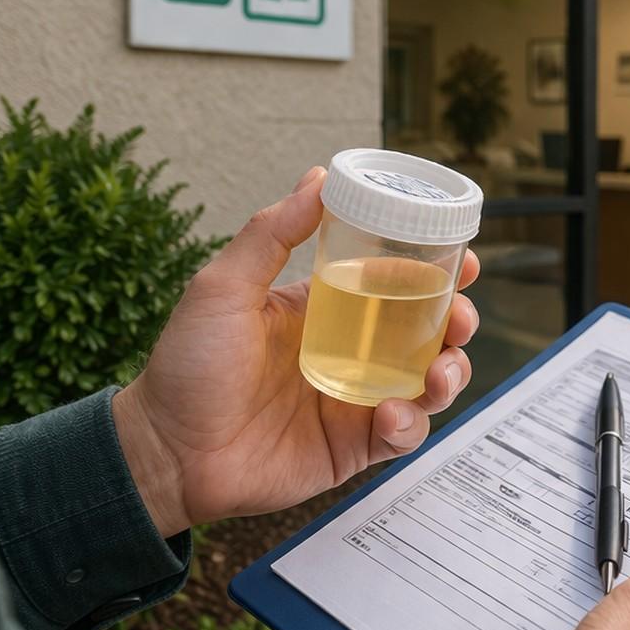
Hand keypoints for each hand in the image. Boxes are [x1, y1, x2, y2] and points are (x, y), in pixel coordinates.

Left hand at [111, 167, 481, 537]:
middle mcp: (351, 353)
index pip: (397, 284)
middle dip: (459, 324)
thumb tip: (318, 177)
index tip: (463, 261)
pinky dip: (410, 425)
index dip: (438, 272)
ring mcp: (357, 401)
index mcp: (327, 310)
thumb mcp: (223, 287)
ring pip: (429, 385)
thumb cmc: (187, 368)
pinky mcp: (355, 447)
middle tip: (461, 319)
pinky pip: (404, 435)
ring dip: (450, 376)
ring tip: (439, 374)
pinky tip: (391, 415)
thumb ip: (270, 234)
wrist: (166, 453)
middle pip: (429, 334)